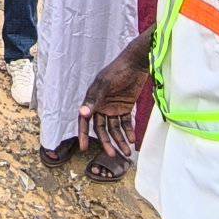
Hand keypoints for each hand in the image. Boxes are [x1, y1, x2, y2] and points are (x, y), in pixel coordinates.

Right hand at [77, 38, 150, 159]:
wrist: (136, 63)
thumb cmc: (117, 71)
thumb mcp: (104, 85)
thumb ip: (94, 100)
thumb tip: (82, 114)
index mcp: (93, 100)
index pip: (86, 121)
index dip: (84, 134)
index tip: (84, 148)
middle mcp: (102, 105)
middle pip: (102, 128)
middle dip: (107, 142)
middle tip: (113, 155)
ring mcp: (114, 107)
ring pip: (115, 128)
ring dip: (120, 140)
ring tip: (127, 152)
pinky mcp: (126, 106)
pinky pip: (126, 123)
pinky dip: (129, 132)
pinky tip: (133, 139)